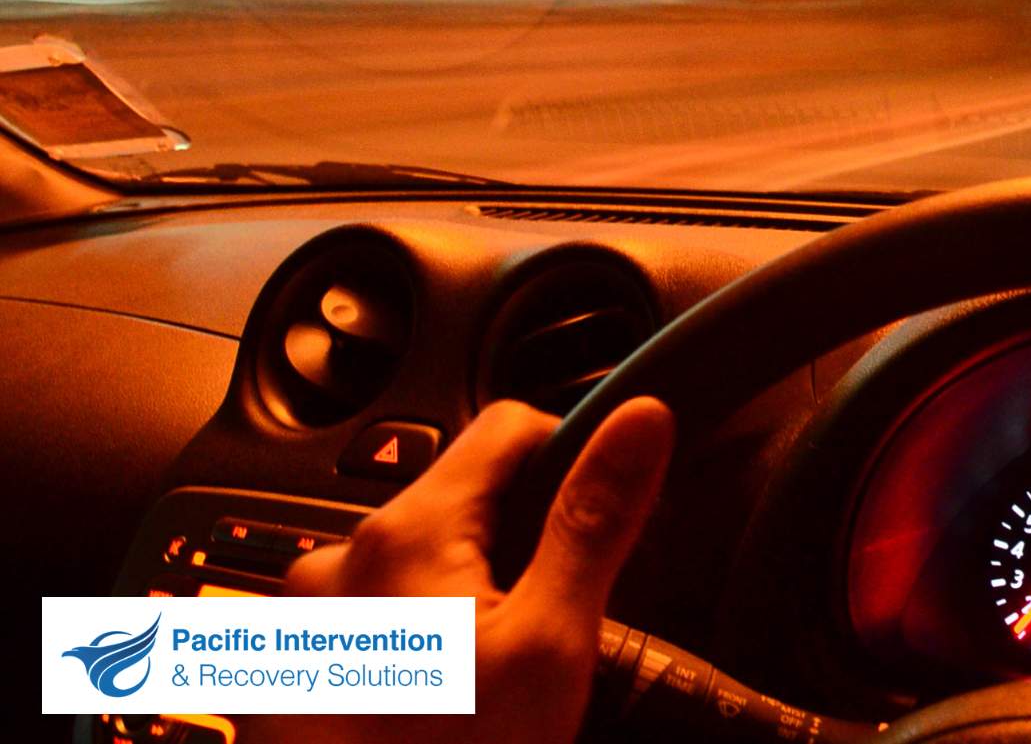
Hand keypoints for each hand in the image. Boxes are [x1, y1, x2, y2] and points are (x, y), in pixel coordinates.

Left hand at [246, 398, 675, 743]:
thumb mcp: (553, 646)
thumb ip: (595, 521)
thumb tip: (641, 419)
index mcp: (403, 534)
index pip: (510, 428)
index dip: (574, 461)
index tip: (601, 525)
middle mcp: (335, 563)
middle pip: (461, 505)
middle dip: (515, 553)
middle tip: (547, 641)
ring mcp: (301, 624)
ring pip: (417, 573)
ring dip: (459, 608)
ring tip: (486, 693)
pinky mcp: (287, 677)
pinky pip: (369, 629)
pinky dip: (410, 654)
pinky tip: (434, 715)